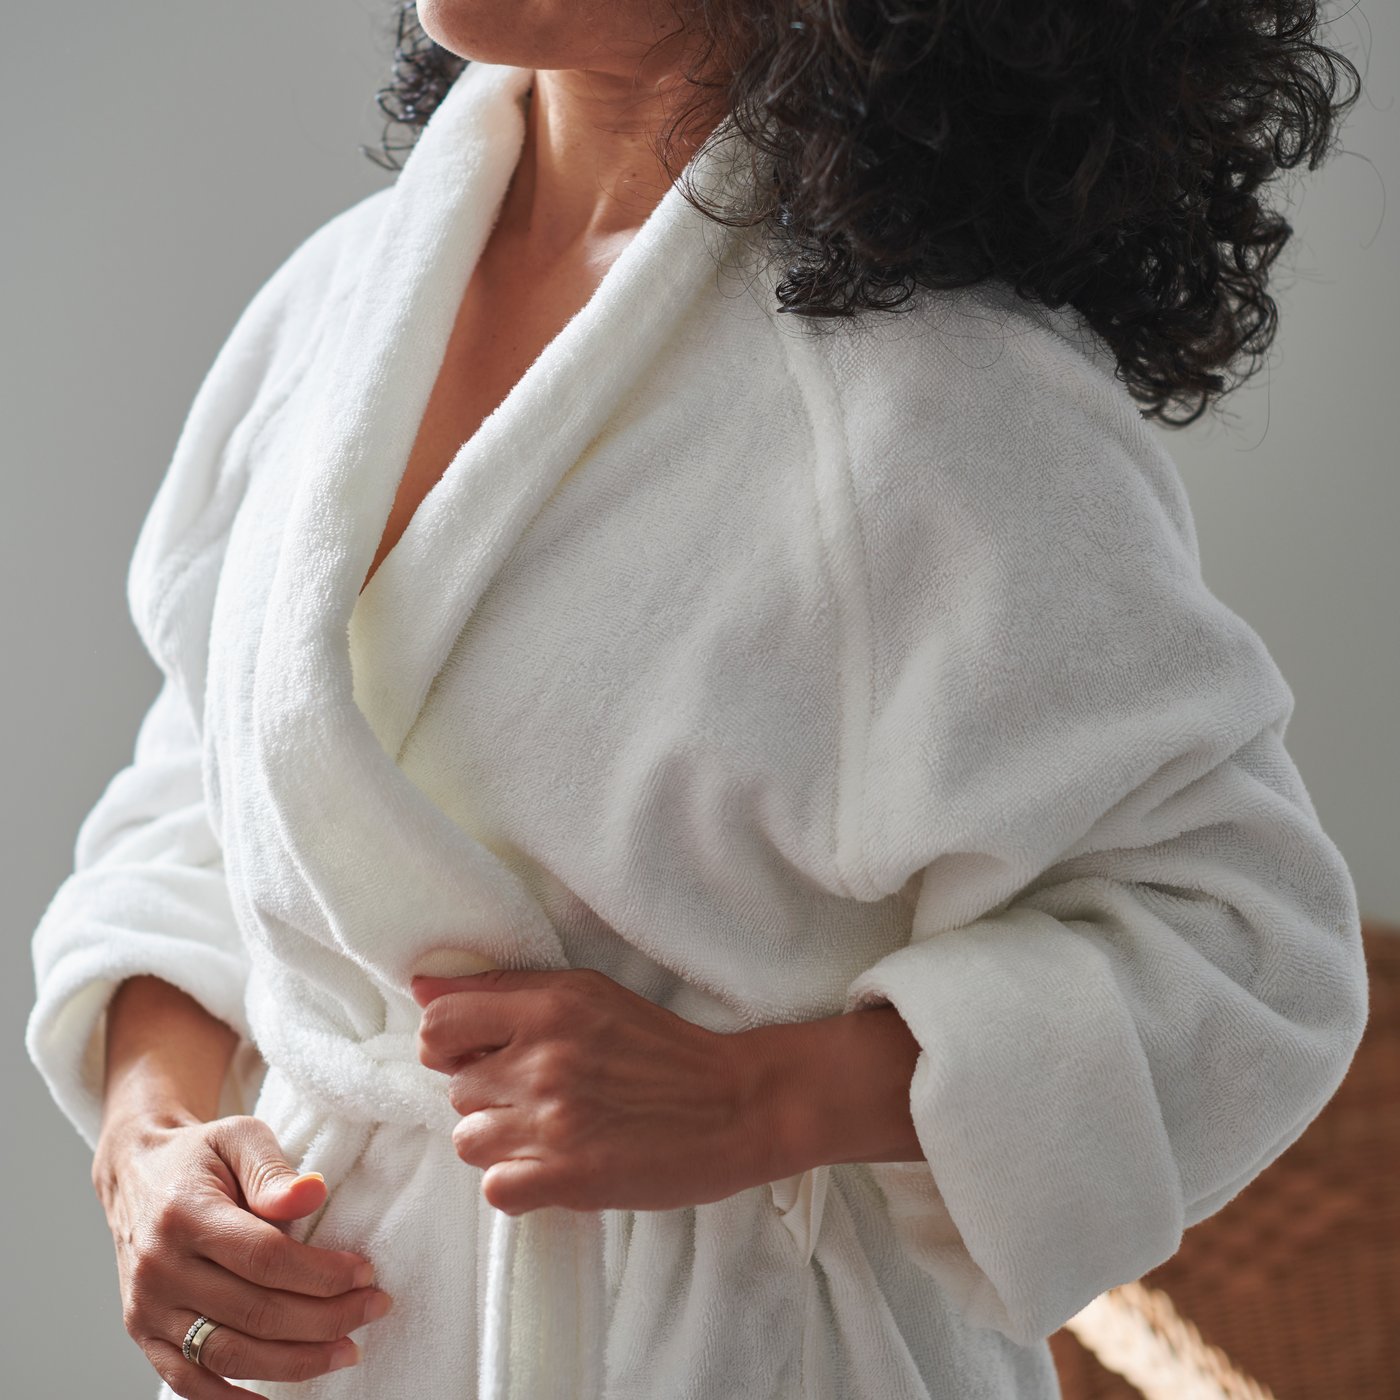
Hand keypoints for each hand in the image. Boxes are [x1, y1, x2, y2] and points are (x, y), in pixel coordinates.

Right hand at [91, 1111, 395, 1397]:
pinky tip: (277, 1399)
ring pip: (228, 1354)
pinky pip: (188, 1382)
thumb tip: (313, 1194)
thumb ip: (274, 1169)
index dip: (322, 1273)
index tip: (367, 1274)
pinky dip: (233, 1399)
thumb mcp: (240, 1137)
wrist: (137, 1173)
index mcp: (185, 1215)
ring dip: (295, 1362)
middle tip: (374, 1309)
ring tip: (346, 1350)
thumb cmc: (201, 1155)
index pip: (265, 1258)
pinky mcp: (145, 1335)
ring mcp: (148, 1309)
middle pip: (254, 1312)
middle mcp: (161, 1269)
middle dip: (325, 1318)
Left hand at [411, 968, 776, 1215]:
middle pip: (454, 1088)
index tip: (482, 1055)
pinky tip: (555, 1166)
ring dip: (502, 1142)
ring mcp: (555, 1120)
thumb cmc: (661, 1048)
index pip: (438, 1022)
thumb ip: (503, 990)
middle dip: (489, 1096)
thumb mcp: (587, 994)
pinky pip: (494, 1188)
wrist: (738, 1103)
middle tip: (541, 1097)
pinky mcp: (569, 1177)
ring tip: (551, 1133)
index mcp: (551, 1004)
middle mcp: (545, 1057)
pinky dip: (519, 1183)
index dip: (449, 1044)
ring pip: (468, 1140)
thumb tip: (418, 983)